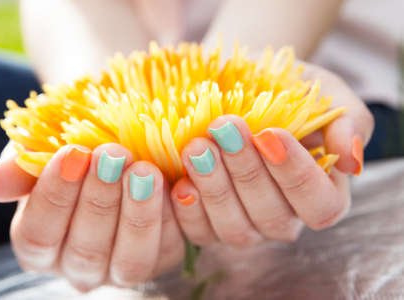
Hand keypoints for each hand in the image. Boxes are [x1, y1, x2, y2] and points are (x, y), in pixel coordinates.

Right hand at [0, 143, 183, 290]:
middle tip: (112, 155)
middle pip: (86, 250)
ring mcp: (122, 265)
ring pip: (130, 260)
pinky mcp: (164, 255)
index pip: (38, 234)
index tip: (71, 153)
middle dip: (99, 200)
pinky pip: (171, 247)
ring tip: (144, 171)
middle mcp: (81, 264)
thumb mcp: (44, 148)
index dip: (54, 195)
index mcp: (42, 244)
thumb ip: (19, 169)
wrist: (118, 133)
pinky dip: (174, 216)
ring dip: (138, 214)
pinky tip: (175, 183)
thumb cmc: (76, 142)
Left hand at [170, 64, 373, 246]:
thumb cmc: (285, 88)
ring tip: (197, 146)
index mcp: (321, 193)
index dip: (296, 175)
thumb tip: (350, 160)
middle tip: (225, 128)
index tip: (270, 133)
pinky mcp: (207, 224)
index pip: (320, 204)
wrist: (237, 82)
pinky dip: (186, 208)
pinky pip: (197, 231)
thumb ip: (348, 122)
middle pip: (272, 217)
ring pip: (234, 228)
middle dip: (247, 172)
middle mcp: (284, 218)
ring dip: (214, 188)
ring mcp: (245, 226)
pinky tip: (176, 180)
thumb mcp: (324, 93)